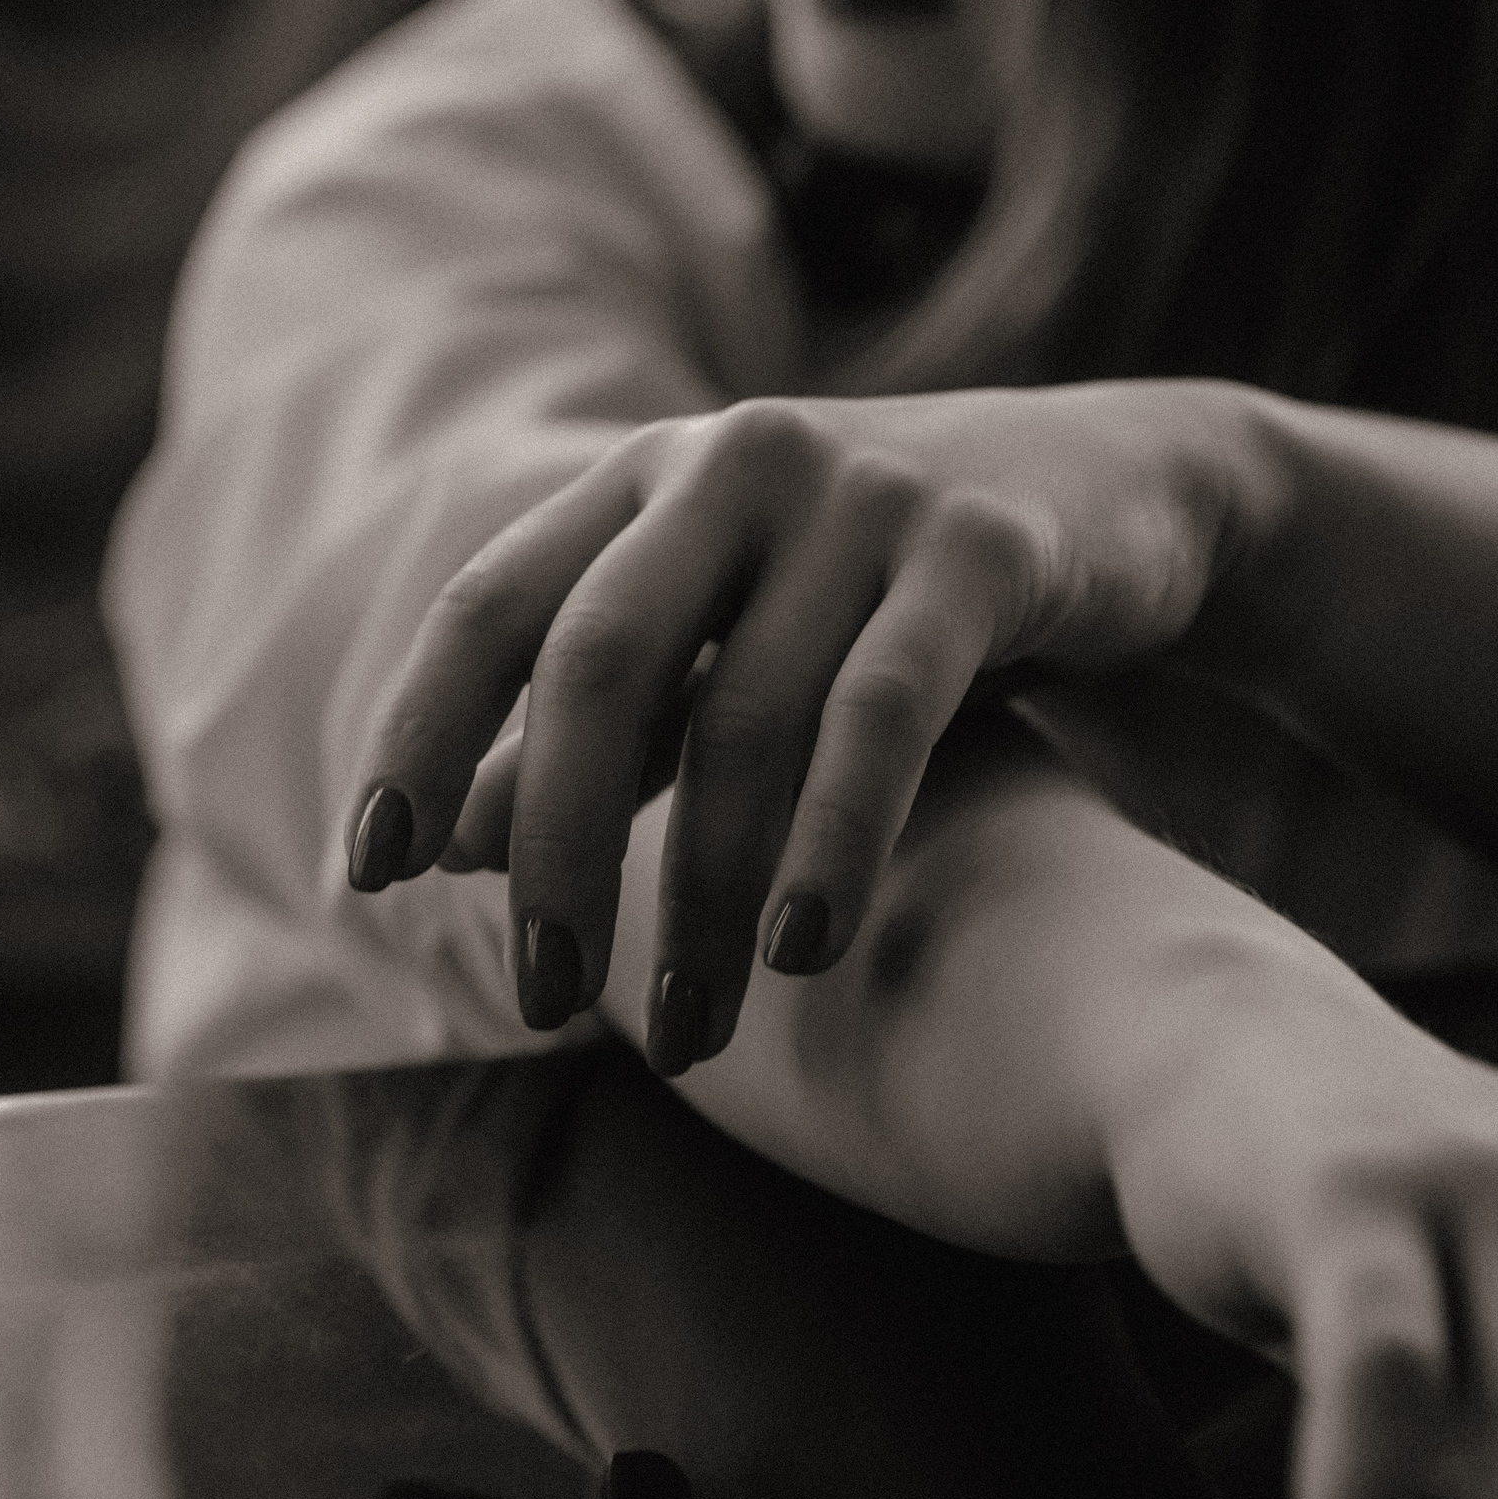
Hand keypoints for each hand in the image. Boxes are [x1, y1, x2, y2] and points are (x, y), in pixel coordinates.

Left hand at [339, 383, 1250, 1062]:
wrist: (1130, 486)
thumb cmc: (895, 589)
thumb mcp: (736, 641)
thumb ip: (608, 731)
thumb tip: (452, 846)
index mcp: (650, 478)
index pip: (490, 604)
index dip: (419, 738)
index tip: (367, 878)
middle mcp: (737, 465)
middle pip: (597, 665)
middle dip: (555, 848)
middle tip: (544, 1002)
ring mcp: (865, 497)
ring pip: (745, 715)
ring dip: (702, 893)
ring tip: (694, 1033)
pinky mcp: (983, 547)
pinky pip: (886, 713)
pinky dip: (832, 838)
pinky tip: (802, 951)